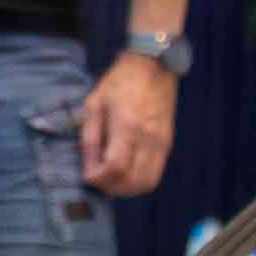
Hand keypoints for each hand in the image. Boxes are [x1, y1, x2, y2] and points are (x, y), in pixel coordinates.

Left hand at [79, 50, 178, 197]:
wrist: (153, 66)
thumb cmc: (119, 83)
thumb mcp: (95, 105)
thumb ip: (90, 140)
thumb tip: (89, 172)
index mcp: (127, 125)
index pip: (115, 168)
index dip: (99, 179)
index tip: (88, 176)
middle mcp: (148, 137)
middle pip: (133, 182)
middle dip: (112, 188)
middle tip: (98, 180)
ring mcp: (161, 142)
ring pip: (147, 183)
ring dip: (127, 189)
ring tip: (111, 180)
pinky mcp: (167, 144)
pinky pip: (155, 174)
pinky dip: (139, 182)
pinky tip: (126, 173)